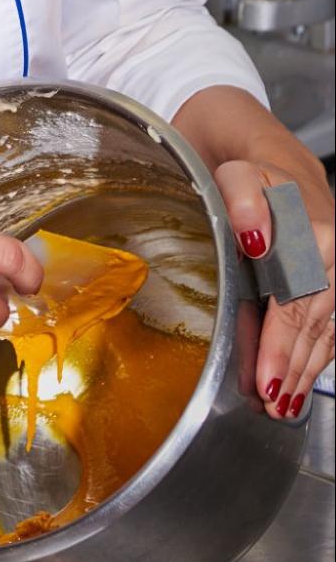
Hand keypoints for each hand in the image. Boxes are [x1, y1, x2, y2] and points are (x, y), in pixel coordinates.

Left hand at [214, 157, 333, 419]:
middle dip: (289, 369)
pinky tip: (300, 381)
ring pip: (323, 330)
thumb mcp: (235, 173)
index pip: (294, 303)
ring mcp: (335, 267)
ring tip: (282, 407)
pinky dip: (315, 356)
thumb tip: (256, 238)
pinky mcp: (333, 278)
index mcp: (310, 232)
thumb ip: (243, 198)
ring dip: (302, 371)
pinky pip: (330, 325)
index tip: (265, 381)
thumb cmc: (246, 168)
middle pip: (309, 324)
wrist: (269, 154)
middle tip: (269, 406)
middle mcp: (331, 253)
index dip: (278, 347)